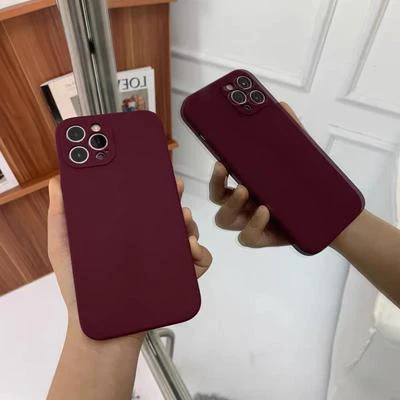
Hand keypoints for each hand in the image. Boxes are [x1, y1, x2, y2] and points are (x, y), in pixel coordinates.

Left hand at [47, 176, 211, 334]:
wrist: (99, 328)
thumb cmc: (81, 289)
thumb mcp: (65, 248)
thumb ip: (61, 215)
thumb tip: (59, 180)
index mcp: (129, 234)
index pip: (144, 205)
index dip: (152, 186)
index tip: (154, 171)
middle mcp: (150, 244)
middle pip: (169, 215)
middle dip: (175, 199)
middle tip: (175, 188)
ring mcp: (166, 261)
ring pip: (188, 233)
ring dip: (190, 224)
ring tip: (183, 220)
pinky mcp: (179, 280)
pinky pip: (199, 262)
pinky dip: (200, 254)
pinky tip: (189, 250)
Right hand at [209, 102, 299, 247]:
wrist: (331, 213)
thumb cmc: (306, 184)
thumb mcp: (297, 156)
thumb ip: (288, 132)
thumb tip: (280, 106)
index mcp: (247, 183)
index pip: (221, 178)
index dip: (214, 170)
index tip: (219, 158)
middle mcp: (244, 203)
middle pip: (217, 199)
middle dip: (215, 184)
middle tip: (225, 167)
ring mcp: (251, 222)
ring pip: (225, 219)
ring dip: (231, 204)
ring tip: (245, 189)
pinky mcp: (263, 238)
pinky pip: (247, 237)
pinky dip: (252, 225)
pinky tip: (264, 210)